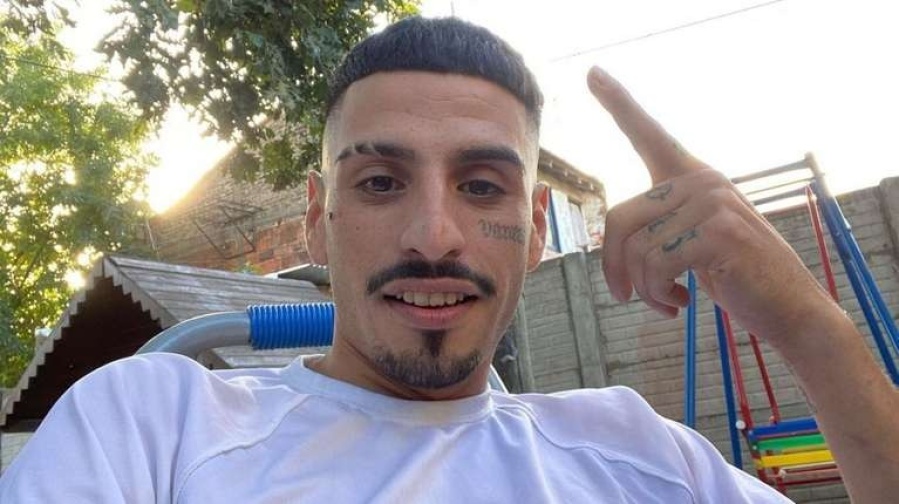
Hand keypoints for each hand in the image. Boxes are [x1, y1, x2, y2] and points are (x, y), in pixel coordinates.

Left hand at [588, 66, 835, 348]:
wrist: (787, 307)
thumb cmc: (733, 274)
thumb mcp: (691, 240)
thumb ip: (660, 224)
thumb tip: (613, 239)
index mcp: (692, 176)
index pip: (648, 134)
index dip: (618, 103)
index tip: (593, 73)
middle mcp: (702, 179)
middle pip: (619, 219)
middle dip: (614, 266)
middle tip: (623, 295)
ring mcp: (712, 202)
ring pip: (635, 250)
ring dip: (642, 288)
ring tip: (664, 300)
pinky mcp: (717, 232)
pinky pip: (655, 266)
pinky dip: (657, 294)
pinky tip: (678, 303)